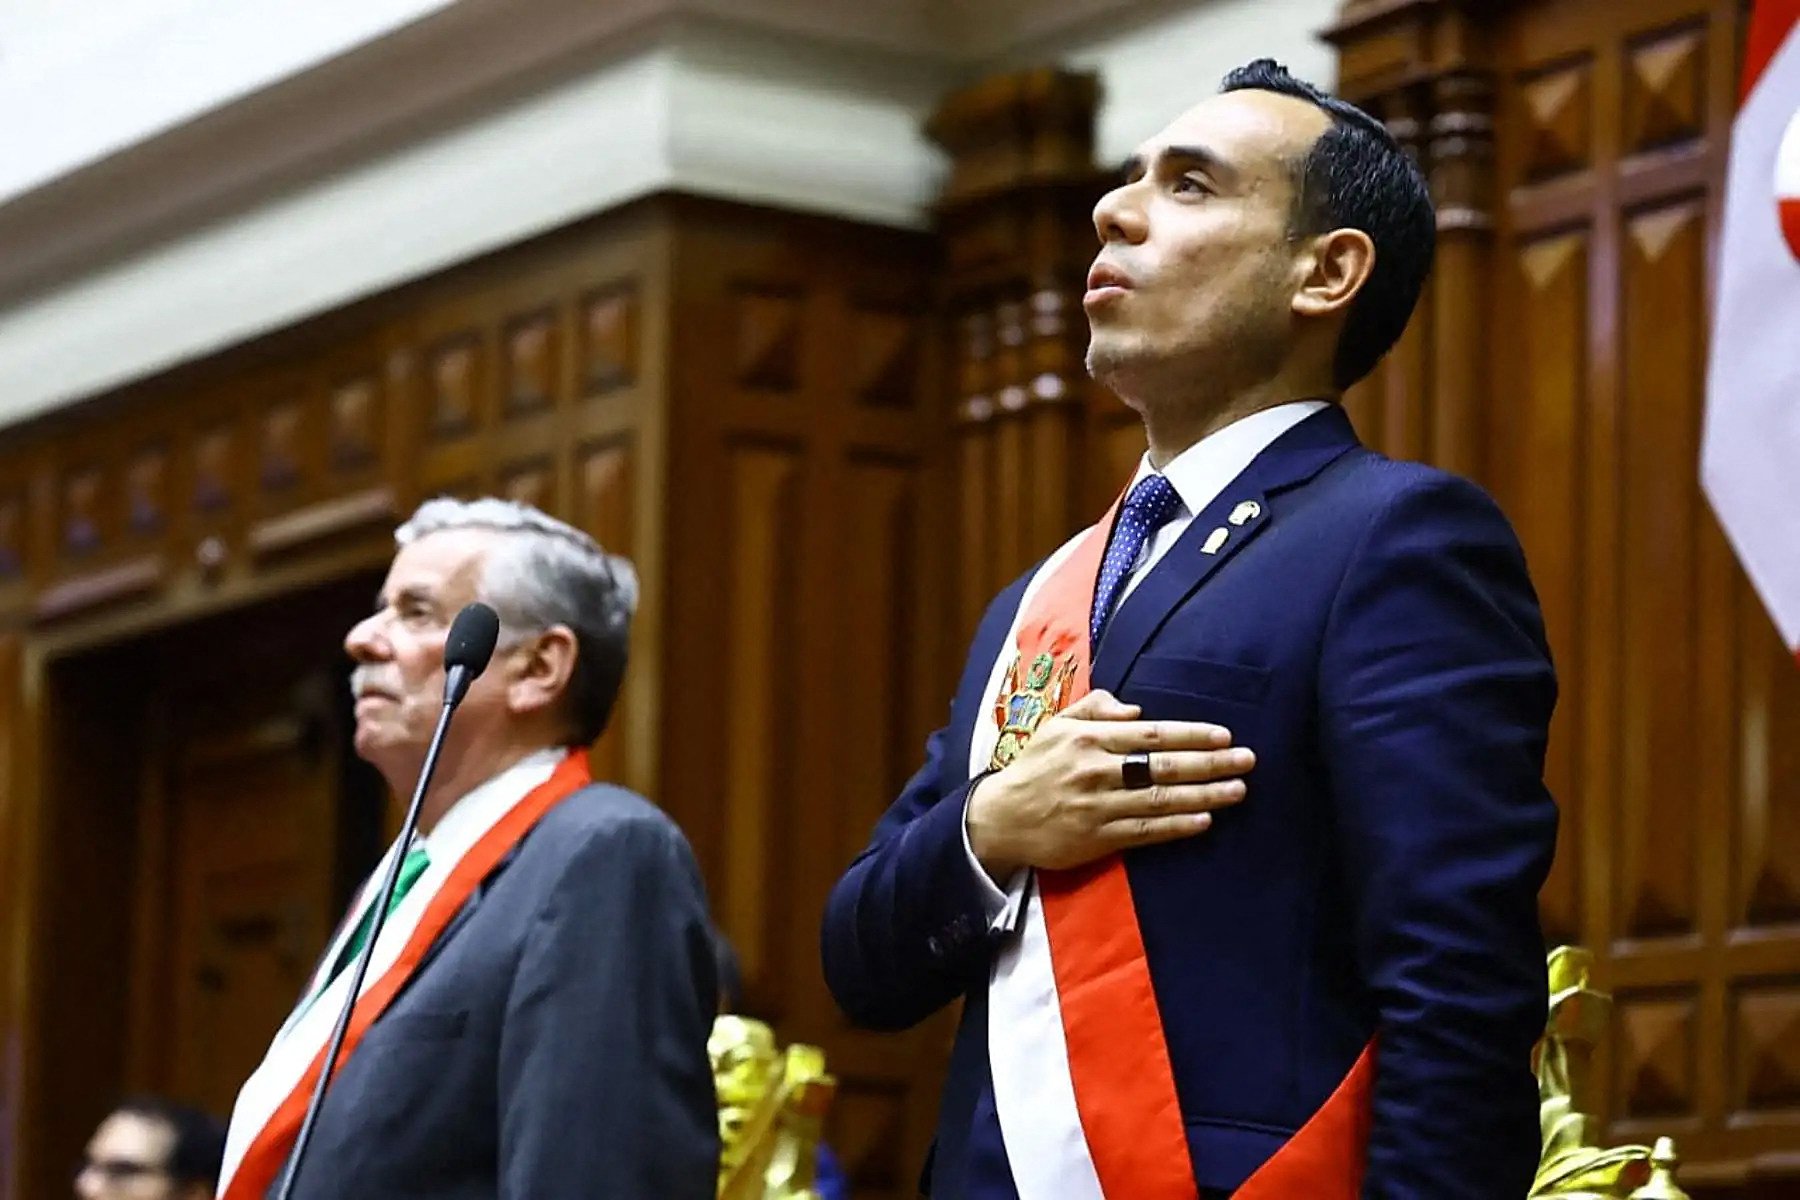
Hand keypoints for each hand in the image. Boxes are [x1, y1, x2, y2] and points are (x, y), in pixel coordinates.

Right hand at [967, 689, 1252, 878]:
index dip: (1190, 734)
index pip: (1151, 733)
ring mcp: (1097, 806)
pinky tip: (1204, 821)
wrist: (1001, 817)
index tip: (1224, 735)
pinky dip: (1176, 827)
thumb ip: (1095, 708)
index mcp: (1088, 738)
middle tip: (1246, 760)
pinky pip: (1144, 832)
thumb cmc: (1036, 767)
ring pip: (1159, 800)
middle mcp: (1095, 770)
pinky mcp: (1096, 838)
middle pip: (1162, 765)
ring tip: (1237, 791)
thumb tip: (1137, 709)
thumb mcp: (1057, 726)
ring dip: (1203, 796)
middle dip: (1209, 763)